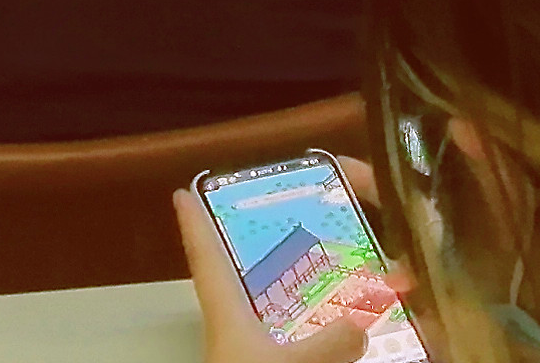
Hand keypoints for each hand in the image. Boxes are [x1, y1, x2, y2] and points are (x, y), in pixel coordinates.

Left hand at [175, 175, 401, 362]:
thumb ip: (326, 346)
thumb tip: (359, 325)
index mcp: (227, 319)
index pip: (206, 260)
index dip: (195, 225)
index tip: (181, 193)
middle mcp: (233, 336)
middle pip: (236, 287)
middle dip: (255, 258)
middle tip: (280, 228)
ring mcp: (247, 356)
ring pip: (267, 319)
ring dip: (292, 300)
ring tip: (329, 277)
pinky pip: (290, 347)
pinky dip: (313, 338)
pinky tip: (343, 335)